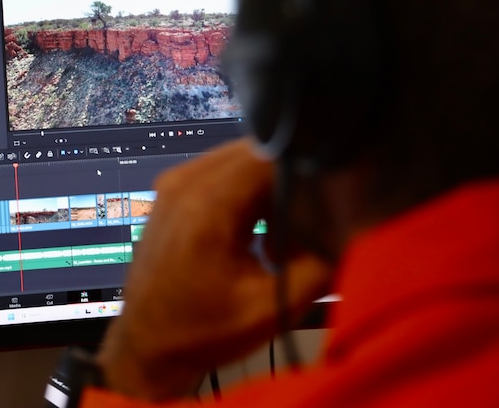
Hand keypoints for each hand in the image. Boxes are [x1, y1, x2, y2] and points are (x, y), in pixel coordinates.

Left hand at [97, 138, 332, 400]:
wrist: (147, 347)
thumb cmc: (203, 332)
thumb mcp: (273, 307)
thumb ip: (319, 263)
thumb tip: (351, 226)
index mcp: (207, 204)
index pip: (271, 153)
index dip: (306, 169)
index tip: (328, 197)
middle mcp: (184, 181)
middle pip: (255, 151)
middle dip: (288, 179)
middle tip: (304, 224)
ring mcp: (173, 183)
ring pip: (239, 159)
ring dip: (267, 187)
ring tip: (277, 236)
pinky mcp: (172, 192)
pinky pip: (221, 171)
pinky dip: (245, 192)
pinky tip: (255, 232)